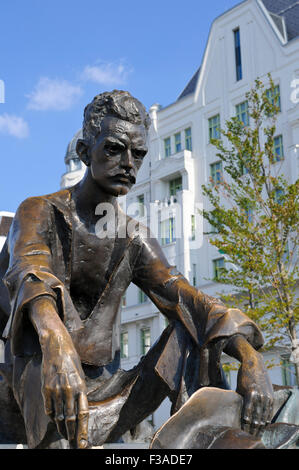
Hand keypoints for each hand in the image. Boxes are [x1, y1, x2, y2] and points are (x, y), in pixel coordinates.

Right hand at [41, 331, 88, 447]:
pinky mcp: (46, 389)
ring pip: (59, 416)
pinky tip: (56, 421)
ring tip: (64, 434)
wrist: (57, 349)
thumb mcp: (81, 377)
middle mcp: (69, 390)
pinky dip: (53, 417)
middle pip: (71, 418)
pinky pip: (49, 409)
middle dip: (72, 433)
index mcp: (81, 387)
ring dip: (62, 428)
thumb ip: (80, 393)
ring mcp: (57, 390)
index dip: (83, 430)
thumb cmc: (72, 363)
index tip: (83, 442)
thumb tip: (79, 411)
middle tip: (72, 442)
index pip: (83, 414)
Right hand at [236, 351, 273, 435]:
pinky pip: (248, 407)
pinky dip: (246, 415)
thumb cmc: (254, 376)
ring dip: (251, 425)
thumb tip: (252, 409)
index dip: (262, 427)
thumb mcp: (261, 389)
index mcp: (270, 400)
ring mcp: (259, 396)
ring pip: (255, 415)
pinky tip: (244, 421)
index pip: (267, 418)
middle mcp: (266, 399)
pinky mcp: (251, 391)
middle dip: (257, 429)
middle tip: (252, 435)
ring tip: (247, 431)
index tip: (257, 432)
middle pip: (262, 419)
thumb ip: (258, 400)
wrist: (253, 363)